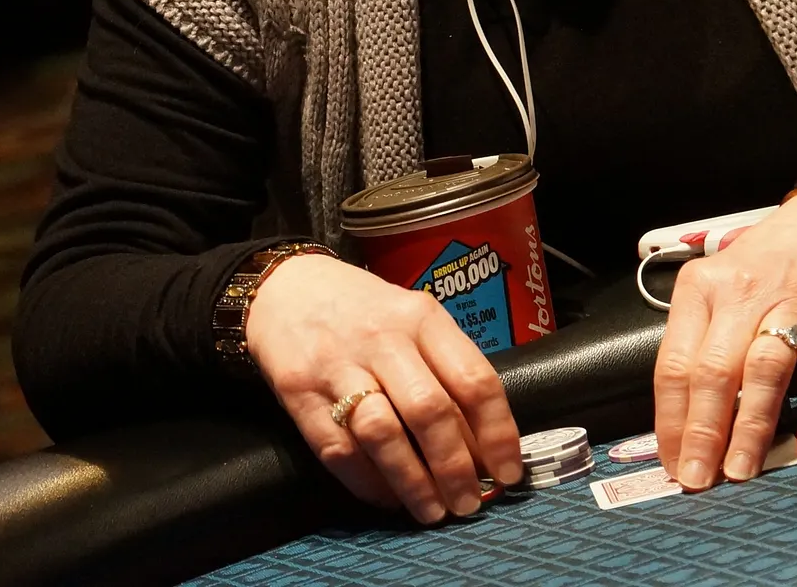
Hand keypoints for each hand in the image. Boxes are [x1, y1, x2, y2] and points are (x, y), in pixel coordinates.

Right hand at [244, 254, 522, 521]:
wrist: (287, 285)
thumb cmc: (365, 309)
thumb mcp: (413, 316)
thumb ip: (445, 365)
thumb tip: (482, 440)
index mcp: (423, 317)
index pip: (473, 378)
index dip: (497, 432)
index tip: (509, 471)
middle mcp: (384, 339)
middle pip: (429, 411)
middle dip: (455, 467)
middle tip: (470, 504)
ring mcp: (338, 366)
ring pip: (383, 435)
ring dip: (413, 482)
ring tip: (433, 511)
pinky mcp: (299, 393)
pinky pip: (338, 449)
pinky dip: (368, 482)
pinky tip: (388, 498)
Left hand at [653, 193, 796, 489]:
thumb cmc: (765, 266)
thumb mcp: (719, 286)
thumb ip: (702, 342)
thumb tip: (684, 425)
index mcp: (703, 287)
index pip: (675, 362)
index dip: (671, 420)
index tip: (673, 461)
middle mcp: (744, 292)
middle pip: (715, 370)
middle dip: (704, 432)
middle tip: (700, 479)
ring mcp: (795, 303)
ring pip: (765, 371)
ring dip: (751, 428)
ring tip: (742, 471)